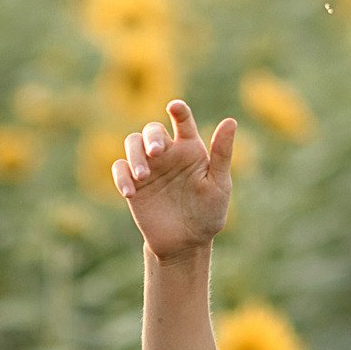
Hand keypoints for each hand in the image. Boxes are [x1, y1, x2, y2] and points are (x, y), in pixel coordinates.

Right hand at [113, 99, 234, 263]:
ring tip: (143, 176)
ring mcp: (148, 167)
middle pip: (152, 130)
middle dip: (152, 137)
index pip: (183, 121)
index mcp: (190, 148)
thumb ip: (222, 153)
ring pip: (132, 143)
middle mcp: (167, 153)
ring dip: (134, 154)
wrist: (186, 242)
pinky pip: (120, 169)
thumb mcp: (218, 184)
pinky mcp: (133, 184)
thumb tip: (230, 121)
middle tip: (156, 152)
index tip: (174, 106)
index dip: (179, 110)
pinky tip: (130, 192)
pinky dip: (122, 176)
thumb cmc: (208, 212)